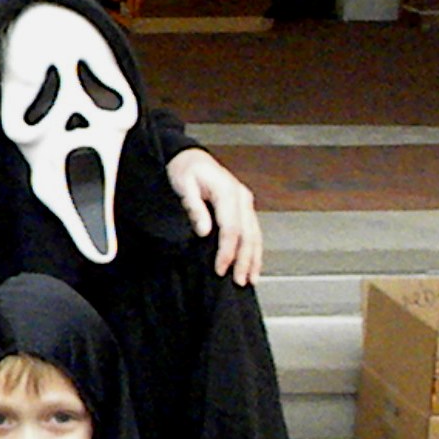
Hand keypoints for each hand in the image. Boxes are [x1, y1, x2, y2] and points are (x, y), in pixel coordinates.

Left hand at [165, 148, 262, 284]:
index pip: (231, 228)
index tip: (221, 269)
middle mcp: (242, 198)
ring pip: (255, 234)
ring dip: (254, 258)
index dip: (227, 251)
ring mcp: (245, 202)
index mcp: (228, 192)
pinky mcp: (244, 207)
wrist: (191, 157)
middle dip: (244, 260)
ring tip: (250, 279)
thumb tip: (204, 231)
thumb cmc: (185, 170)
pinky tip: (253, 264)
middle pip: (248, 234)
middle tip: (239, 281)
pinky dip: (255, 249)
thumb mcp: (183, 185)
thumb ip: (194, 208)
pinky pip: (253, 230)